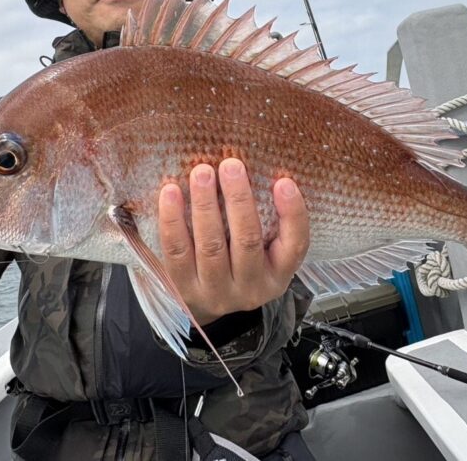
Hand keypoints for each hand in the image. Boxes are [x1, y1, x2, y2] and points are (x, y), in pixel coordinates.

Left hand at [157, 158, 309, 325]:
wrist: (207, 301)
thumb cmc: (240, 260)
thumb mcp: (265, 249)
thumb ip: (269, 218)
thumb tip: (261, 166)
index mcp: (278, 275)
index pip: (295, 245)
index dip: (293, 213)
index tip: (284, 182)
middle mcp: (251, 289)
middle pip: (247, 242)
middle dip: (239, 199)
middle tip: (231, 165)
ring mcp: (216, 292)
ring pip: (211, 246)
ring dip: (205, 205)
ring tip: (201, 172)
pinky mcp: (184, 289)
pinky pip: (176, 252)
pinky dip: (173, 220)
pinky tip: (170, 192)